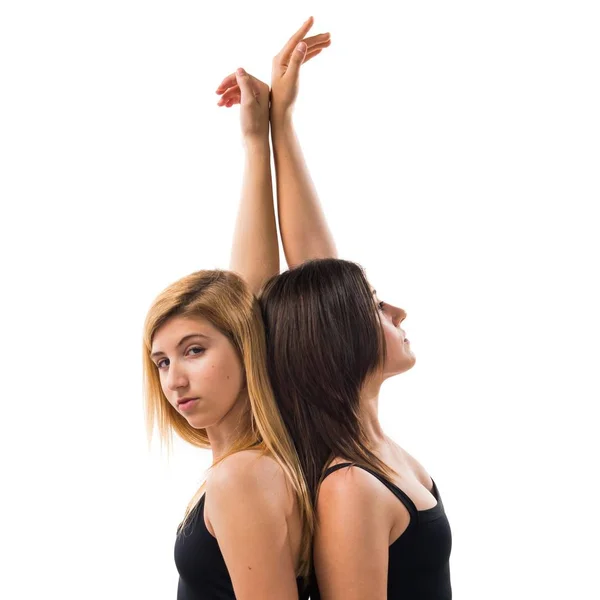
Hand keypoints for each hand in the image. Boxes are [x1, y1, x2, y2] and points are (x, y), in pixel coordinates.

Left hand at [215, 17, 330, 119]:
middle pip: (300, 44)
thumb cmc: (285, 97)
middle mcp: (281, 59)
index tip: (312, 18)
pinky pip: (302, 58)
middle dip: (315, 38)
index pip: (294, 40)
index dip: (304, 29)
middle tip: (329, 35)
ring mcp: (285, 64)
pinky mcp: (289, 70)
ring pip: (302, 50)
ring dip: (315, 45)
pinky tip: (319, 51)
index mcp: (280, 58)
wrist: (281, 111)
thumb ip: (297, 60)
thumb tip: (302, 44)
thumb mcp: (292, 78)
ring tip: (329, 41)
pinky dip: (311, 53)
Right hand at [216, 68, 269, 141]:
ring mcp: (256, 99)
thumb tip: (239, 69)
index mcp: (261, 88)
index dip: (229, 81)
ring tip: (219, 104)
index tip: (218, 89)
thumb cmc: (253, 124)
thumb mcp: (247, 101)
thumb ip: (244, 84)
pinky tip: (225, 106)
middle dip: (227, 88)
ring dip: (227, 95)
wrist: (255, 142)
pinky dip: (231, 100)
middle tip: (216, 94)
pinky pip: (239, 98)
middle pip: (239, 83)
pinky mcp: (252, 107)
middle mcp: (260, 92)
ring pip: (238, 91)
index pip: (242, 76)